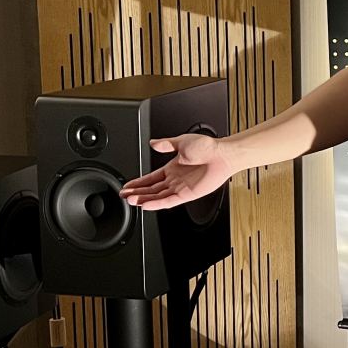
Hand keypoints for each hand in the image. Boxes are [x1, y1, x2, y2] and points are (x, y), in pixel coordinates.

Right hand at [119, 133, 234, 210]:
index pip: (150, 178)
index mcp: (172, 167)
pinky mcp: (188, 194)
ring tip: (131, 201)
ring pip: (158, 197)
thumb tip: (153, 142)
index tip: (127, 186)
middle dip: (137, 193)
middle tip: (124, 196)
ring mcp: (181, 187)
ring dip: (144, 199)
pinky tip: (147, 205)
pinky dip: (158, 204)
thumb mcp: (181, 141)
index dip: (138, 182)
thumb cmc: (208, 147)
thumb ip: (166, 144)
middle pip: (152, 189)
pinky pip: (170, 201)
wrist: (222, 154)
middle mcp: (175, 179)